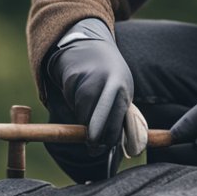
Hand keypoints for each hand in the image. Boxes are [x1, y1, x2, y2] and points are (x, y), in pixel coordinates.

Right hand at [47, 19, 133, 152]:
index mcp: (122, 90)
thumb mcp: (121, 90)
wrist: (90, 47)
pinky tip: (79, 94)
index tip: (104, 147)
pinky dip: (75, 106)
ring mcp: (87, 81)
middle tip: (92, 148)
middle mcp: (105, 85)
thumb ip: (121, 113)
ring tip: (89, 109)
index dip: (109, 138)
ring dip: (84, 120)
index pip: (115, 122)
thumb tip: (125, 146)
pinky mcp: (71, 80)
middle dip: (93, 138)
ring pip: (82, 114)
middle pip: (97, 121)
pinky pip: (72, 103)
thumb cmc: (110, 76)